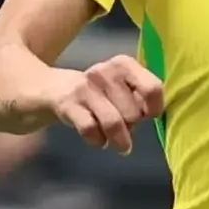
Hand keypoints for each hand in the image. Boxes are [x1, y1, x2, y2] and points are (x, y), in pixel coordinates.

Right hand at [49, 54, 166, 154]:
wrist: (53, 88)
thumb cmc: (100, 93)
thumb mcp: (121, 87)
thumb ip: (141, 97)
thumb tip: (153, 116)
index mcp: (124, 64)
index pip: (152, 88)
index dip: (154, 108)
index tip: (148, 115)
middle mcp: (105, 72)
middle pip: (133, 113)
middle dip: (132, 126)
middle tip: (124, 126)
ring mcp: (85, 87)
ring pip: (114, 123)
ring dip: (119, 140)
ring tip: (120, 144)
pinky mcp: (68, 104)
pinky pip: (91, 130)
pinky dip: (98, 141)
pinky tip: (99, 140)